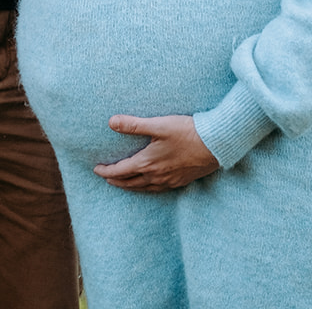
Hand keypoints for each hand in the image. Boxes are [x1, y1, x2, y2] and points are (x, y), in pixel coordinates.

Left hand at [94, 114, 219, 192]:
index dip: (107, 171)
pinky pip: (158, 189)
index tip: (96, 170)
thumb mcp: (158, 125)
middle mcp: (156, 176)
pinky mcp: (180, 181)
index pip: (121, 171)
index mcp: (148, 163)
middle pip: (130, 182)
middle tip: (106, 178)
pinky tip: (150, 184)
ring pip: (144, 188)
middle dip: (116, 181)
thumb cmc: (187, 132)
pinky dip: (147, 188)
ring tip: (123, 183)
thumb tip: (111, 122)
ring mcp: (169, 180)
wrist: (215, 144)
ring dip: (130, 186)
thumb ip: (134, 124)